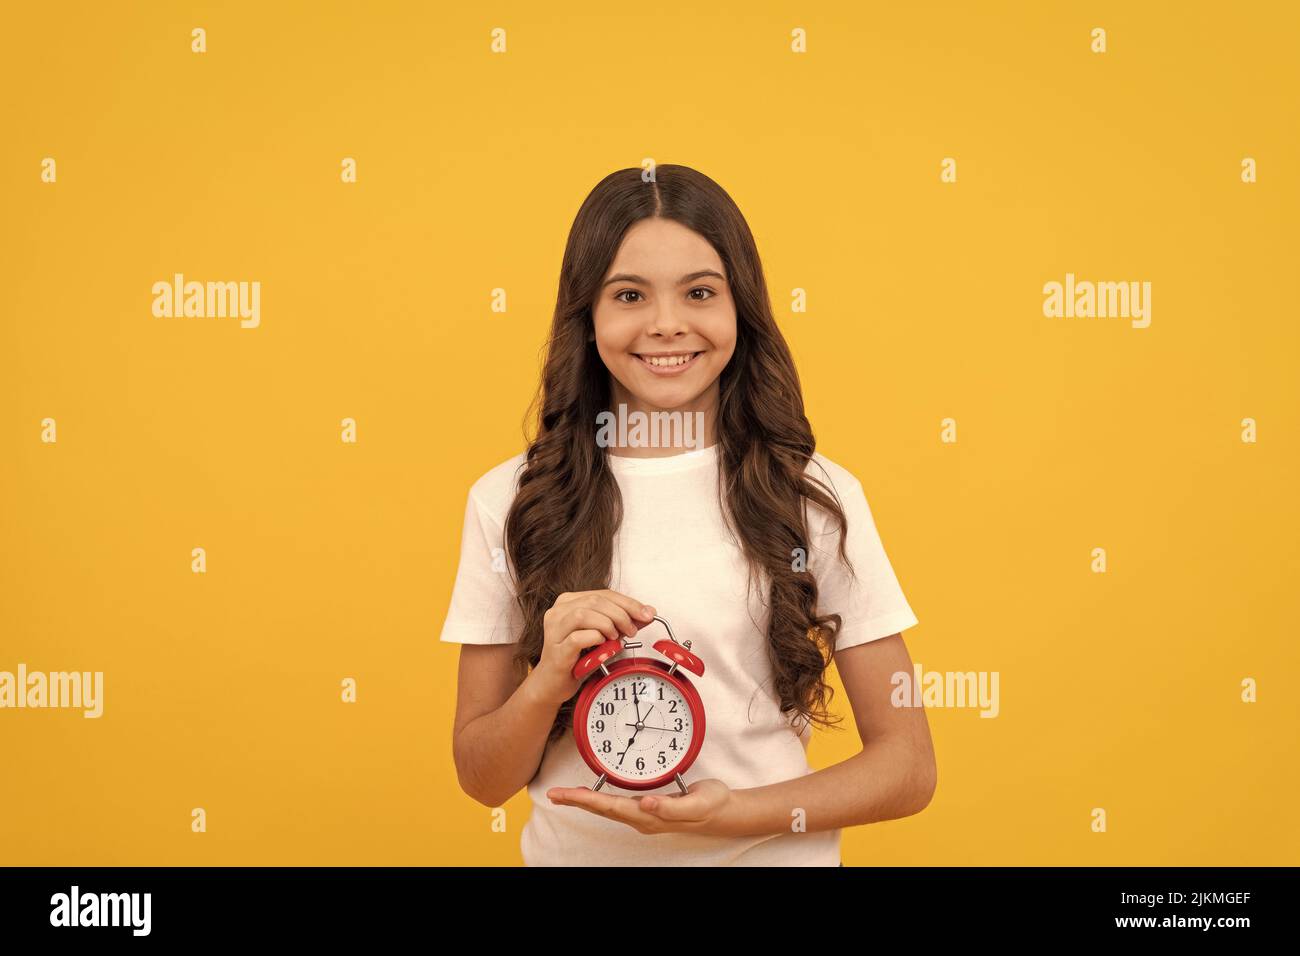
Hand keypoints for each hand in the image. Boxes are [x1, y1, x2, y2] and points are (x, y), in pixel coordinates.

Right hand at [527, 590, 656, 707]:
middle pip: (595, 601)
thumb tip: (648, 612)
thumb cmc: (576, 657)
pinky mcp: (556, 649)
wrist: (554, 683)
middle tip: (633, 630)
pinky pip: (578, 638)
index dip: (628, 603)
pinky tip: (602, 645)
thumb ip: (622, 622)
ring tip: (615, 637)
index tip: (647, 613)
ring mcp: (554, 629)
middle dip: (621, 614)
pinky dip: (595, 639)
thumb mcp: (603, 635)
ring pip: (583, 614)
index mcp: (569, 602)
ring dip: (607, 625)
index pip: (603, 593)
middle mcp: (558, 611)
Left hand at [546, 778, 735, 835]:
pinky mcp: (648, 806)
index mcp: (650, 816)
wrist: (724, 811)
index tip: (566, 795)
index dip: (587, 800)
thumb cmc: (711, 805)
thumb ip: (671, 807)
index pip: (611, 807)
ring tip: (565, 795)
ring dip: (585, 801)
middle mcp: (643, 817)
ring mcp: (645, 813)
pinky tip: (593, 793)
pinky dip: (600, 797)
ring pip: (607, 807)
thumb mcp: (697, 803)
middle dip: (577, 801)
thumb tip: (644, 804)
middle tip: (553, 794)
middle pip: (603, 809)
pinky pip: (617, 802)